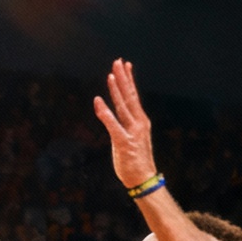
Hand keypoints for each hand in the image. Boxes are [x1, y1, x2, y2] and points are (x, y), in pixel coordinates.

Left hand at [91, 57, 159, 191]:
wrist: (143, 179)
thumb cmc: (136, 161)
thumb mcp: (132, 139)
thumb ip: (126, 127)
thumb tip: (119, 119)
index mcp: (140, 121)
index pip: (133, 97)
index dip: (129, 80)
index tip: (126, 65)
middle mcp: (138, 123)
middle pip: (129, 96)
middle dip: (123, 78)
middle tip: (118, 61)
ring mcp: (132, 132)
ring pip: (123, 106)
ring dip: (116, 90)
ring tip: (111, 75)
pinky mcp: (123, 142)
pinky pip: (112, 124)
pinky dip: (105, 112)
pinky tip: (98, 101)